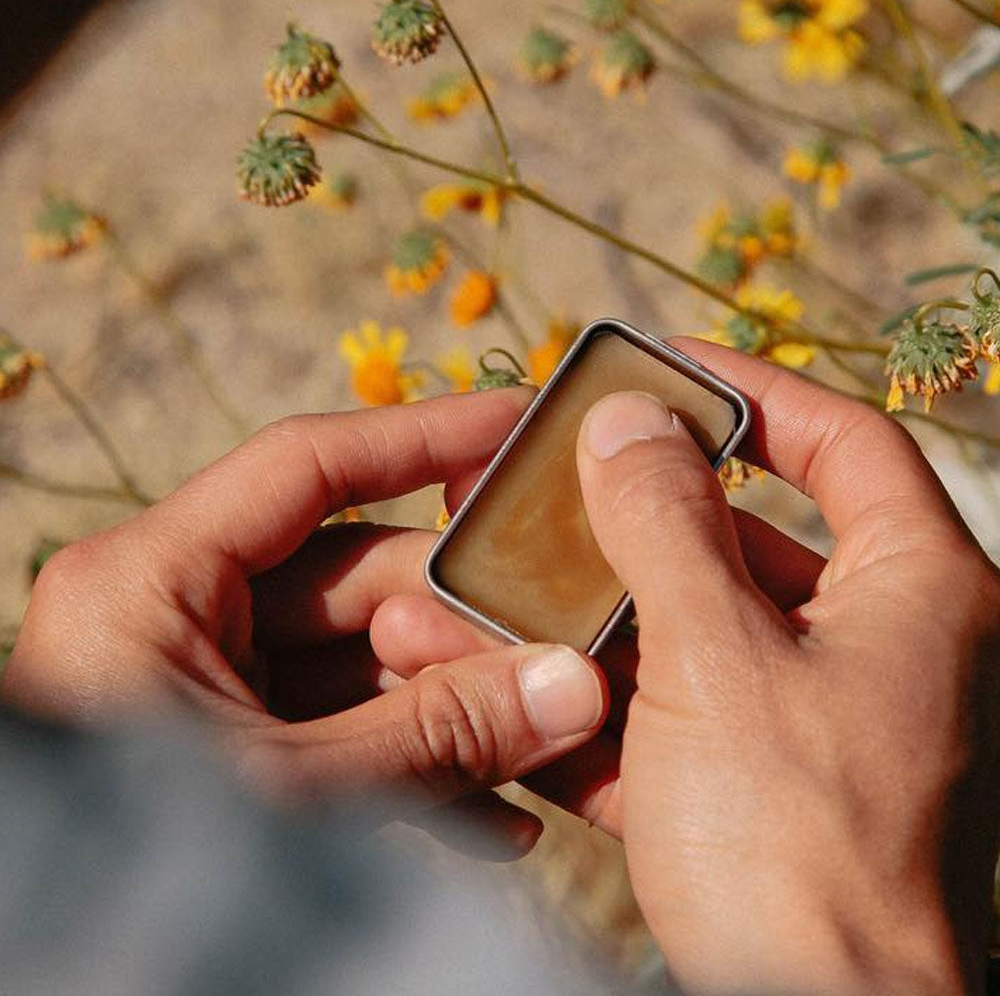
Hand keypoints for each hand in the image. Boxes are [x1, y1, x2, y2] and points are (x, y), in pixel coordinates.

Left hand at [2, 392, 610, 858]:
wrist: (65, 979)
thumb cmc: (132, 876)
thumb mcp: (290, 795)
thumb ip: (431, 737)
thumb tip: (571, 686)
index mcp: (151, 580)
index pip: (307, 465)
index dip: (420, 436)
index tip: (513, 424)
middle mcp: (177, 611)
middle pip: (356, 578)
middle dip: (459, 628)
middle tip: (557, 662)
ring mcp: (206, 678)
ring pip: (360, 660)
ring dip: (448, 711)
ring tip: (541, 751)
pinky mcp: (230, 739)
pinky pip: (335, 723)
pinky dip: (407, 765)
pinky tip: (492, 822)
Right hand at [574, 340, 999, 994]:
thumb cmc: (795, 847)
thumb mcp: (717, 658)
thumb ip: (667, 526)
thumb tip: (628, 424)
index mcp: (917, 596)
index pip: (844, 441)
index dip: (754, 391)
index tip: (664, 369)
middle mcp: (882, 648)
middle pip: (753, 537)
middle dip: (646, 515)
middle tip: (568, 477)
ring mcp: (818, 718)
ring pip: (700, 629)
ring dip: (604, 615)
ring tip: (513, 589)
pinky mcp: (765, 782)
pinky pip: (682, 711)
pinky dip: (610, 702)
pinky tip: (528, 694)